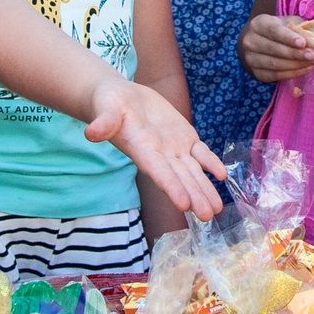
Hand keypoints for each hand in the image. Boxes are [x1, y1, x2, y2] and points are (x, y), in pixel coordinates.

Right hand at [88, 76, 224, 217]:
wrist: (122, 96)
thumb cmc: (109, 103)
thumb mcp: (105, 108)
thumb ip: (103, 122)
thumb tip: (91, 132)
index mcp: (141, 150)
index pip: (158, 172)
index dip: (171, 187)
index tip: (183, 205)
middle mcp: (159, 154)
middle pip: (179, 178)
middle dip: (194, 196)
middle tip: (207, 217)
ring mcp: (173, 148)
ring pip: (193, 171)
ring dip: (205, 188)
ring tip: (217, 209)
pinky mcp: (184, 137)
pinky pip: (201, 152)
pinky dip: (211, 163)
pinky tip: (223, 176)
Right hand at [239, 13, 313, 83]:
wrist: (261, 42)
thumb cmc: (280, 29)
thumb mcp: (289, 22)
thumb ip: (301, 28)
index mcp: (258, 24)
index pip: (273, 31)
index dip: (288, 37)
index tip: (303, 43)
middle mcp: (250, 41)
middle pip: (274, 49)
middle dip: (296, 54)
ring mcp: (251, 58)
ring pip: (275, 64)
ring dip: (297, 64)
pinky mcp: (256, 73)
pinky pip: (275, 76)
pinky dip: (293, 73)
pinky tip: (306, 68)